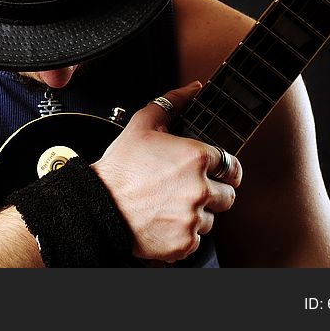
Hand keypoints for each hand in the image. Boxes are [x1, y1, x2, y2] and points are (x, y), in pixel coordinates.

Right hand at [91, 81, 242, 261]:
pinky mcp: (185, 242)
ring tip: (168, 204)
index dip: (219, 168)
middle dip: (211, 192)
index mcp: (196, 157)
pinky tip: (164, 220)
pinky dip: (184, 234)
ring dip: (196, 213)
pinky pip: (197, 240)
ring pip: (212, 218)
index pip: (232, 165)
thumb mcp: (142, 124)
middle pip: (228, 195)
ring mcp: (193, 217)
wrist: (97, 206)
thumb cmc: (119, 167)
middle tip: (184, 189)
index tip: (209, 172)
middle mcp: (199, 188)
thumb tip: (193, 88)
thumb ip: (172, 102)